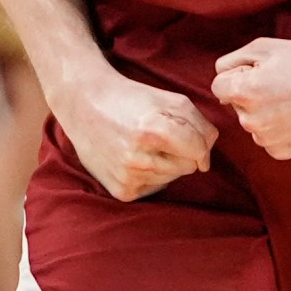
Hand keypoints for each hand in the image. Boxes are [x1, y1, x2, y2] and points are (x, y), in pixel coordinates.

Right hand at [53, 66, 217, 201]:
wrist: (84, 105)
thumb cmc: (132, 100)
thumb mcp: (170, 100)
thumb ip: (199, 124)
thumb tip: (206, 157)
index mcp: (153, 129)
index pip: (199, 149)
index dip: (202, 143)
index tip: (194, 137)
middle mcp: (139, 157)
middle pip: (189, 166)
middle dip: (183, 152)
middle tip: (160, 136)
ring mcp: (128, 176)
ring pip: (172, 178)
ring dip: (166, 162)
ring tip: (144, 145)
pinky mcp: (122, 191)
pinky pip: (155, 188)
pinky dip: (152, 174)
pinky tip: (135, 157)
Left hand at [211, 34, 290, 159]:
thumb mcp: (264, 47)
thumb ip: (231, 61)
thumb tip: (220, 81)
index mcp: (244, 92)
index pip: (220, 88)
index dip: (241, 75)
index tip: (264, 71)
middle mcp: (252, 120)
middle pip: (238, 106)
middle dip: (253, 95)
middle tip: (286, 83)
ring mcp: (268, 139)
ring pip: (255, 124)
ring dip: (267, 114)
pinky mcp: (284, 152)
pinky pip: (270, 140)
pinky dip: (281, 130)